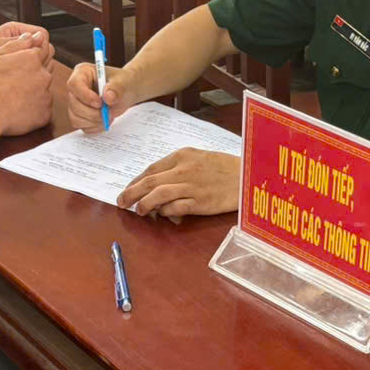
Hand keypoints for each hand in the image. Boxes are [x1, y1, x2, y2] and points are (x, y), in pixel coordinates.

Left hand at [0, 24, 52, 85]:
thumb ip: (18, 42)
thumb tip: (40, 37)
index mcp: (16, 30)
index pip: (43, 34)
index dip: (41, 46)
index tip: (32, 58)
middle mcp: (22, 41)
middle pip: (46, 48)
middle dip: (41, 58)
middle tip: (26, 69)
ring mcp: (22, 55)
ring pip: (44, 60)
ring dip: (38, 68)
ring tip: (23, 76)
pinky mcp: (20, 67)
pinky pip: (36, 70)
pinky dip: (33, 76)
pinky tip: (23, 82)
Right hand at [0, 44, 54, 137]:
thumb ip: (16, 43)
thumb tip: (32, 36)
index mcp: (33, 58)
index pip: (40, 53)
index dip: (28, 60)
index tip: (18, 68)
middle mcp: (44, 75)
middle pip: (43, 73)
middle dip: (32, 76)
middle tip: (13, 84)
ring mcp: (47, 95)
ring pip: (43, 92)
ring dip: (34, 93)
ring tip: (14, 98)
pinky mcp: (46, 114)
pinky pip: (43, 110)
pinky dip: (34, 110)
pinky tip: (19, 110)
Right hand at [67, 62, 136, 132]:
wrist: (126, 92)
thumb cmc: (122, 83)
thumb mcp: (123, 82)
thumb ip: (116, 88)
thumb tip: (108, 97)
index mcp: (82, 72)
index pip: (74, 84)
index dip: (85, 96)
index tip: (100, 103)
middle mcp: (76, 88)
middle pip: (74, 105)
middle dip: (93, 113)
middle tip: (108, 112)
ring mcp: (76, 103)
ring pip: (76, 118)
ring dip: (94, 121)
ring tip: (109, 115)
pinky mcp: (80, 116)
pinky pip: (82, 127)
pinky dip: (96, 127)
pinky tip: (106, 120)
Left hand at [117, 147, 239, 218]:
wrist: (249, 176)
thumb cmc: (225, 167)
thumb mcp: (199, 158)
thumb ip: (178, 168)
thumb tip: (157, 183)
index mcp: (182, 155)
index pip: (151, 169)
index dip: (136, 181)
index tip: (127, 188)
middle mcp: (184, 169)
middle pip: (149, 182)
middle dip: (131, 193)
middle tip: (121, 202)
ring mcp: (191, 186)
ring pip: (158, 195)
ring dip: (143, 204)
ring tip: (137, 210)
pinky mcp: (199, 202)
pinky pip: (175, 208)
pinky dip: (164, 212)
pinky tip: (160, 214)